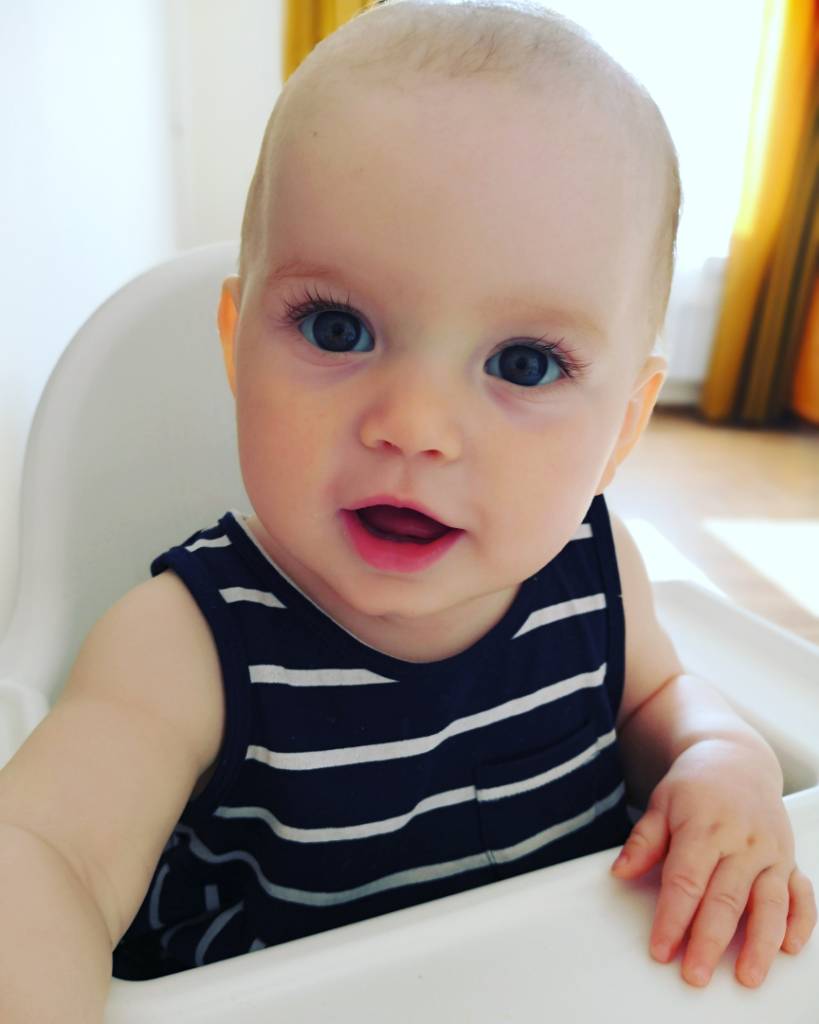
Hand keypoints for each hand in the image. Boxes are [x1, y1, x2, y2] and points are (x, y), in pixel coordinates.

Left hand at [611, 738, 816, 987]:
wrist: (737, 759)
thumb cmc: (695, 785)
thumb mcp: (662, 803)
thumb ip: (643, 840)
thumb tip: (619, 872)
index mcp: (704, 826)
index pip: (687, 881)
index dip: (673, 918)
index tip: (661, 949)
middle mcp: (742, 841)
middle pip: (726, 899)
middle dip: (710, 941)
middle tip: (695, 975)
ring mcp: (770, 851)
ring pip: (769, 904)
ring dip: (759, 944)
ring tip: (747, 977)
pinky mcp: (790, 859)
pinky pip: (802, 895)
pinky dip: (800, 922)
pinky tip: (788, 949)